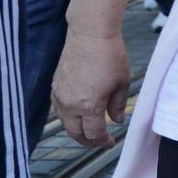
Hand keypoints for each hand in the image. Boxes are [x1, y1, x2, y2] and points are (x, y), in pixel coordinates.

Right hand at [52, 28, 131, 146]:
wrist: (90, 35)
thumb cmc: (110, 56)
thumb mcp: (122, 83)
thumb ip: (117, 105)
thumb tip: (117, 120)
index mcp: (89, 106)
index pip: (93, 133)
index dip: (102, 142)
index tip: (110, 142)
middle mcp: (70, 104)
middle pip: (75, 132)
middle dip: (88, 141)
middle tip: (99, 142)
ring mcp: (60, 95)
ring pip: (65, 122)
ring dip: (76, 129)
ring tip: (89, 130)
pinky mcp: (55, 86)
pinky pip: (59, 109)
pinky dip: (68, 116)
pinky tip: (78, 115)